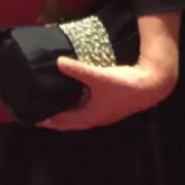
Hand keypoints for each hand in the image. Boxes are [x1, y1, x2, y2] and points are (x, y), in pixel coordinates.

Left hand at [41, 12, 180, 131]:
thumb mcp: (98, 76)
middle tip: (40, 113)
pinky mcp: (110, 106)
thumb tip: (58, 62)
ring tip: (54, 106)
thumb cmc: (123, 84)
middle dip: (56, 119)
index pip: (64, 122)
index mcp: (90, 116)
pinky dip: (78, 107)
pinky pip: (88, 110)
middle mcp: (96, 117)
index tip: (34, 119)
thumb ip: (78, 69)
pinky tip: (75, 99)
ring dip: (67, 114)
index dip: (49, 121)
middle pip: (71, 122)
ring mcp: (104, 113)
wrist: (150, 86)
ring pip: (80, 117)